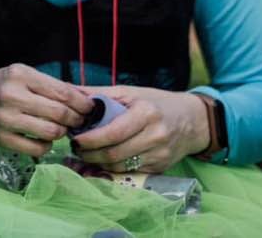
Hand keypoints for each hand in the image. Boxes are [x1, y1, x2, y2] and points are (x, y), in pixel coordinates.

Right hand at [0, 63, 93, 157]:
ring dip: (62, 133)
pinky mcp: (1, 138)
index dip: (82, 103)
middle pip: (60, 113)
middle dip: (76, 119)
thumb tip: (83, 99)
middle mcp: (12, 95)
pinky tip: (43, 139)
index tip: (89, 108)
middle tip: (78, 121)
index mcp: (20, 74)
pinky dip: (46, 146)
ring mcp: (5, 118)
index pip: (62, 91)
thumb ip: (49, 85)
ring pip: (51, 132)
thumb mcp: (20, 74)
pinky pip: (36, 148)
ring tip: (60, 129)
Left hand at [71, 85, 212, 173]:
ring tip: (86, 153)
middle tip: (76, 148)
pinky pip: (130, 171)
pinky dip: (113, 167)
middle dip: (90, 154)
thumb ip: (99, 93)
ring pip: (121, 166)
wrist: (192, 120)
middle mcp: (156, 136)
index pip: (113, 133)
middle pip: (115, 153)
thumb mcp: (129, 92)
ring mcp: (160, 154)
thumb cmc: (156, 102)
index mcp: (147, 113)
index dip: (91, 139)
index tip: (75, 138)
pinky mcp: (161, 168)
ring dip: (98, 163)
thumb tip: (69, 90)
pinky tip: (103, 159)